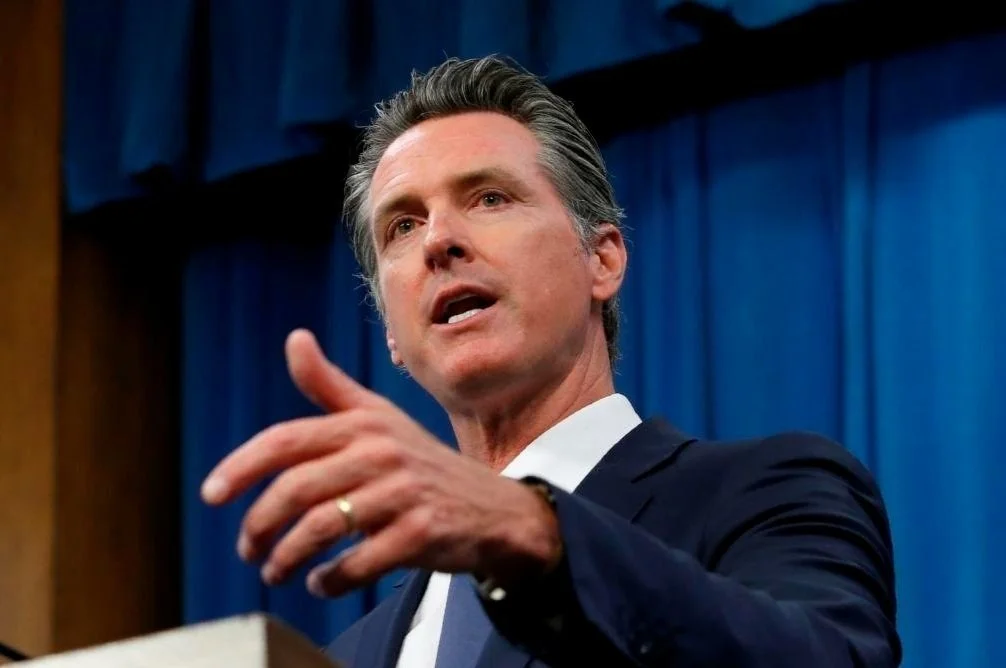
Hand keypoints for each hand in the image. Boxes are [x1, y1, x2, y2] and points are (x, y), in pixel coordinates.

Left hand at [200, 329, 561, 596]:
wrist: (493, 507)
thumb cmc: (423, 463)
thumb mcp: (380, 418)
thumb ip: (330, 386)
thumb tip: (295, 339)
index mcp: (363, 423)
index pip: (286, 440)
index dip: (241, 467)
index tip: (212, 495)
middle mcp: (381, 453)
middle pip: (295, 490)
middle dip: (259, 525)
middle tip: (248, 549)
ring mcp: (403, 493)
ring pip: (320, 529)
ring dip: (286, 557)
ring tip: (274, 571)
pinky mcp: (420, 533)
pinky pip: (357, 563)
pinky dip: (329, 579)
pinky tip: (320, 582)